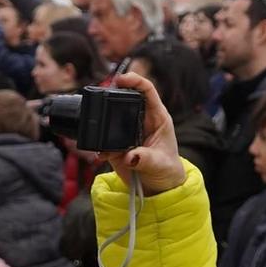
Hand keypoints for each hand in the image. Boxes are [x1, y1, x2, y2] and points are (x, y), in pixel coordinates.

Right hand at [97, 70, 186, 194]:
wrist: (158, 187)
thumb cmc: (166, 169)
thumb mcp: (160, 164)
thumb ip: (146, 159)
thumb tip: (131, 157)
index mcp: (157, 117)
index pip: (148, 91)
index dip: (135, 80)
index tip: (121, 79)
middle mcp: (140, 120)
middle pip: (125, 98)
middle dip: (113, 95)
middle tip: (102, 98)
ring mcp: (126, 131)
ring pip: (110, 116)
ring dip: (103, 120)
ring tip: (99, 129)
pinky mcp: (114, 144)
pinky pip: (102, 140)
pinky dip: (99, 145)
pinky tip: (102, 155)